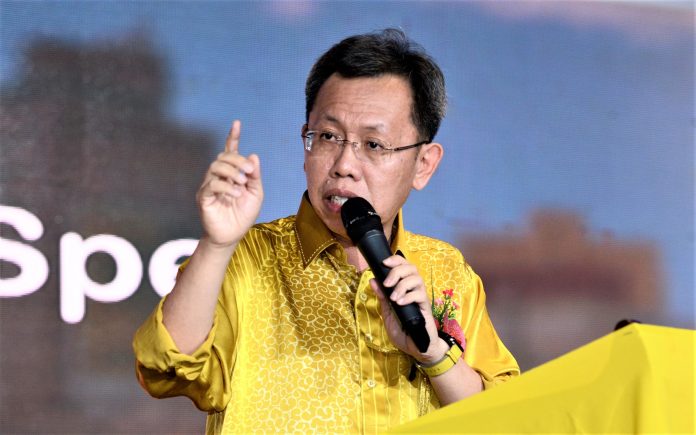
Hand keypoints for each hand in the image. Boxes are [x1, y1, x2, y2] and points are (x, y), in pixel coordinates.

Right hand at [196, 120, 262, 246]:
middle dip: (237, 160)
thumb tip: (253, 156)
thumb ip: (255, 176)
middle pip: (223, 156)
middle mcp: (218, 176)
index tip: (237, 123)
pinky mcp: (203, 197)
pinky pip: (211, 184)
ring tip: (242, 184)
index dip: (232, 137)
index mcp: (231, 174)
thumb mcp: (256, 194)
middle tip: (249, 172)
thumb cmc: (243, 215)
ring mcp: (209, 186)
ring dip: (232, 172)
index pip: (230, 151)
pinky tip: (236, 194)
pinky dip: (226, 186)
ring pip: (215, 166)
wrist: (232, 236)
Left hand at [370, 255, 448, 363]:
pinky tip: (400, 304)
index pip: (403, 265)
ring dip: (402, 285)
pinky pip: (419, 295)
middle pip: (411, 268)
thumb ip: (382, 297)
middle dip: (397, 271)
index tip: (383, 263)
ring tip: (394, 298)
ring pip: (417, 279)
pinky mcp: (426, 308)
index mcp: (405, 287)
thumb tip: (372, 280)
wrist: (415, 347)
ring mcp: (421, 298)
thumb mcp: (387, 313)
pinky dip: (408, 296)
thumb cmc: (402, 330)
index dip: (395, 260)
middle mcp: (414, 289)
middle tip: (387, 284)